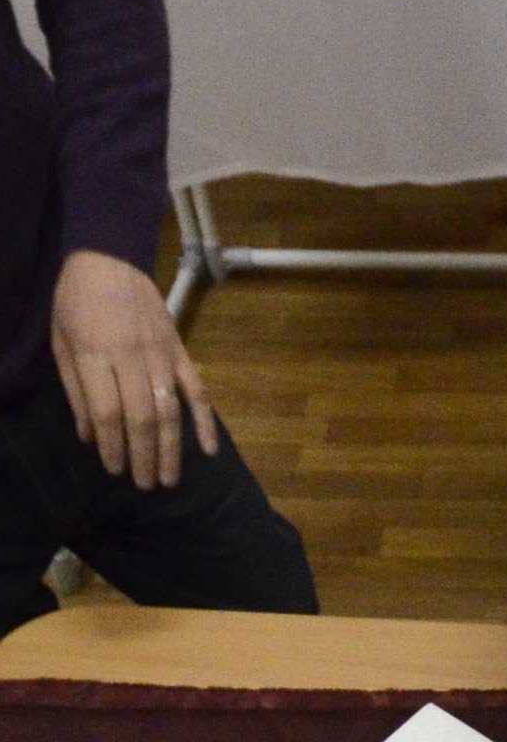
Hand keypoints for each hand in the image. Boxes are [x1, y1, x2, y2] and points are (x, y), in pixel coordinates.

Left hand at [51, 250, 219, 491]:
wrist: (109, 256)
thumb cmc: (76, 300)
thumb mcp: (61, 341)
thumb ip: (75, 390)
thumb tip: (89, 436)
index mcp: (95, 354)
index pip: (108, 412)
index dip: (112, 446)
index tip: (114, 469)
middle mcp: (131, 357)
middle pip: (141, 418)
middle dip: (144, 457)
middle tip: (145, 485)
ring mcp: (160, 354)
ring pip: (170, 410)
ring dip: (172, 449)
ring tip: (169, 479)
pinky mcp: (180, 350)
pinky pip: (198, 390)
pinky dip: (205, 421)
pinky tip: (208, 449)